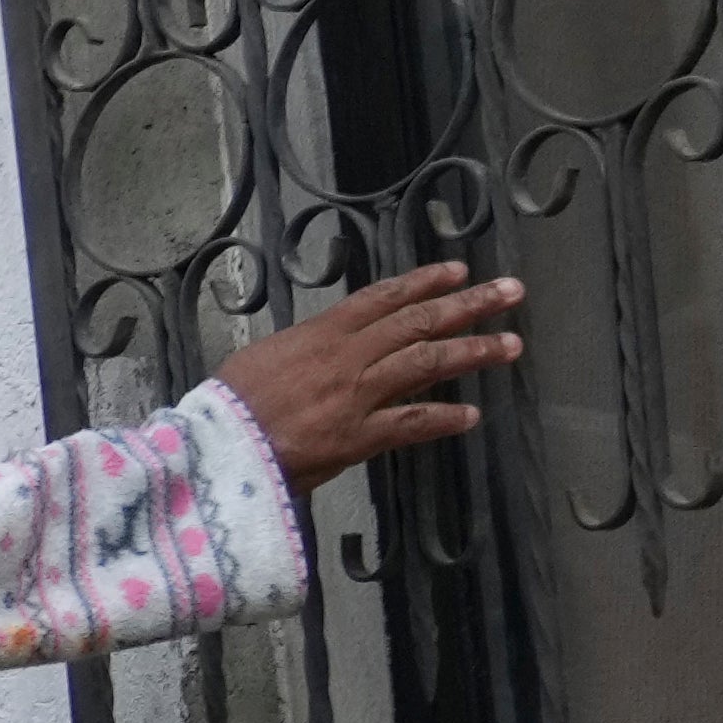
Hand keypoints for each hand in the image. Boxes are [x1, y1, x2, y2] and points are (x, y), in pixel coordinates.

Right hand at [218, 263, 527, 493]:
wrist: (211, 451)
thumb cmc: (224, 409)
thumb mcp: (259, 359)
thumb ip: (300, 350)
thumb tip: (319, 347)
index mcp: (320, 334)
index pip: (383, 298)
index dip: (424, 282)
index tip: (457, 271)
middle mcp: (347, 357)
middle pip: (419, 321)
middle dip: (470, 303)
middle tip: (511, 291)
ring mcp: (356, 396)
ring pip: (427, 362)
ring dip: (474, 351)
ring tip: (511, 345)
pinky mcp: (357, 438)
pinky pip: (411, 424)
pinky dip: (443, 419)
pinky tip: (471, 416)